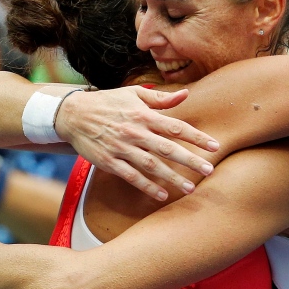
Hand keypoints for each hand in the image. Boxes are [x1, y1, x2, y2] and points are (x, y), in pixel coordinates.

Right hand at [56, 86, 220, 200]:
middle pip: (168, 148)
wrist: (72, 114)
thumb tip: (186, 94)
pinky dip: (147, 186)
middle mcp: (135, 132)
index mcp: (144, 115)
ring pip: (151, 165)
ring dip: (172, 177)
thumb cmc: (107, 102)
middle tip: (210, 170)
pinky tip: (162, 194)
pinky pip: (131, 176)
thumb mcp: (133, 94)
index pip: (176, 126)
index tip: (215, 146)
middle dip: (190, 160)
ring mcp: (122, 148)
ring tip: (191, 188)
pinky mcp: (109, 161)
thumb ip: (161, 98)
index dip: (197, 137)